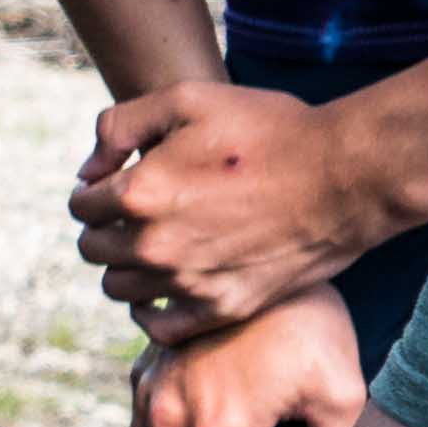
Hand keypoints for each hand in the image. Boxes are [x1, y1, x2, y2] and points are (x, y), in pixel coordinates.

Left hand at [69, 79, 374, 342]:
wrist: (346, 177)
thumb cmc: (269, 130)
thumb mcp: (187, 99)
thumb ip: (120, 126)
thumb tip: (88, 170)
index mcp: (140, 193)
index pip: (81, 205)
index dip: (92, 190)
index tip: (111, 185)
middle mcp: (156, 246)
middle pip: (93, 249)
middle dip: (104, 228)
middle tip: (131, 214)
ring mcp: (189, 283)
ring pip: (118, 289)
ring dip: (125, 267)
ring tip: (151, 245)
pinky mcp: (222, 308)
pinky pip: (158, 327)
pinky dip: (151, 310)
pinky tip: (165, 287)